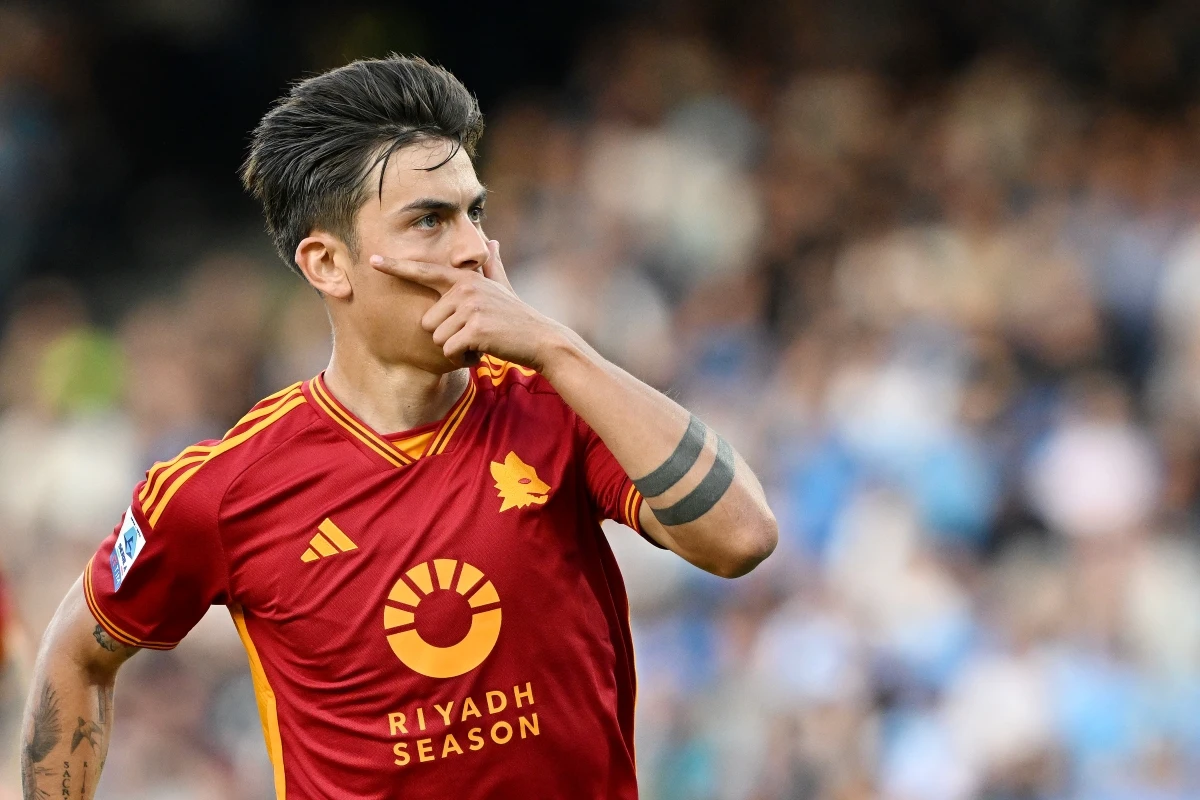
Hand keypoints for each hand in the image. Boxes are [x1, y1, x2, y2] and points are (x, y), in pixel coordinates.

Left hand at [370, 240, 564, 369]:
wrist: (540, 339)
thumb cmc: (516, 316)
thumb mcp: (502, 287)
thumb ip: (491, 265)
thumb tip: (491, 241)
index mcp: (465, 279)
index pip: (425, 271)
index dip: (397, 267)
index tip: (373, 261)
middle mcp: (464, 289)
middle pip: (427, 321)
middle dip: (447, 335)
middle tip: (473, 334)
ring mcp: (469, 308)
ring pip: (437, 339)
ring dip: (456, 348)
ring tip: (480, 341)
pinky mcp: (474, 329)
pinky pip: (450, 350)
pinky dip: (464, 358)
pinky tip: (483, 351)